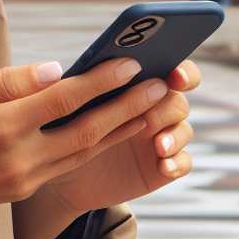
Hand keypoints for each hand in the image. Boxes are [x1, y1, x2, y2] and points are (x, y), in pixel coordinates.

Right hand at [0, 57, 168, 238]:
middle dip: (130, 107)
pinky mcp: (23, 191)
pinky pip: (70, 165)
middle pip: (89, 132)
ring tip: (153, 107)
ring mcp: (24, 181)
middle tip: (163, 85)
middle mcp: (19, 160)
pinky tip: (114, 130)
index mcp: (0, 129)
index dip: (101, 80)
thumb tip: (54, 69)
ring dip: (123, 129)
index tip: (132, 61)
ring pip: (86, 153)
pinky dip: (97, 146)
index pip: (64, 100)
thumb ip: (6, 82)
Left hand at [35, 60, 199, 215]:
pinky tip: (164, 166)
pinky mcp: (161, 167)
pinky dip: (177, 162)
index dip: (180, 71)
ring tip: (160, 146)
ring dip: (175, 134)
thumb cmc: (61, 127)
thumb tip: (55, 71)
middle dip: (170, 105)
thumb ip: (66, 85)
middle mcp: (152, 108)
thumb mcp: (60, 105)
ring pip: (183, 129)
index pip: (170, 68)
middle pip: (177, 99)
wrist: (60, 170)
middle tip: (154, 115)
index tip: (175, 77)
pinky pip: (183, 163)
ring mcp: (159, 138)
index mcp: (135, 85)